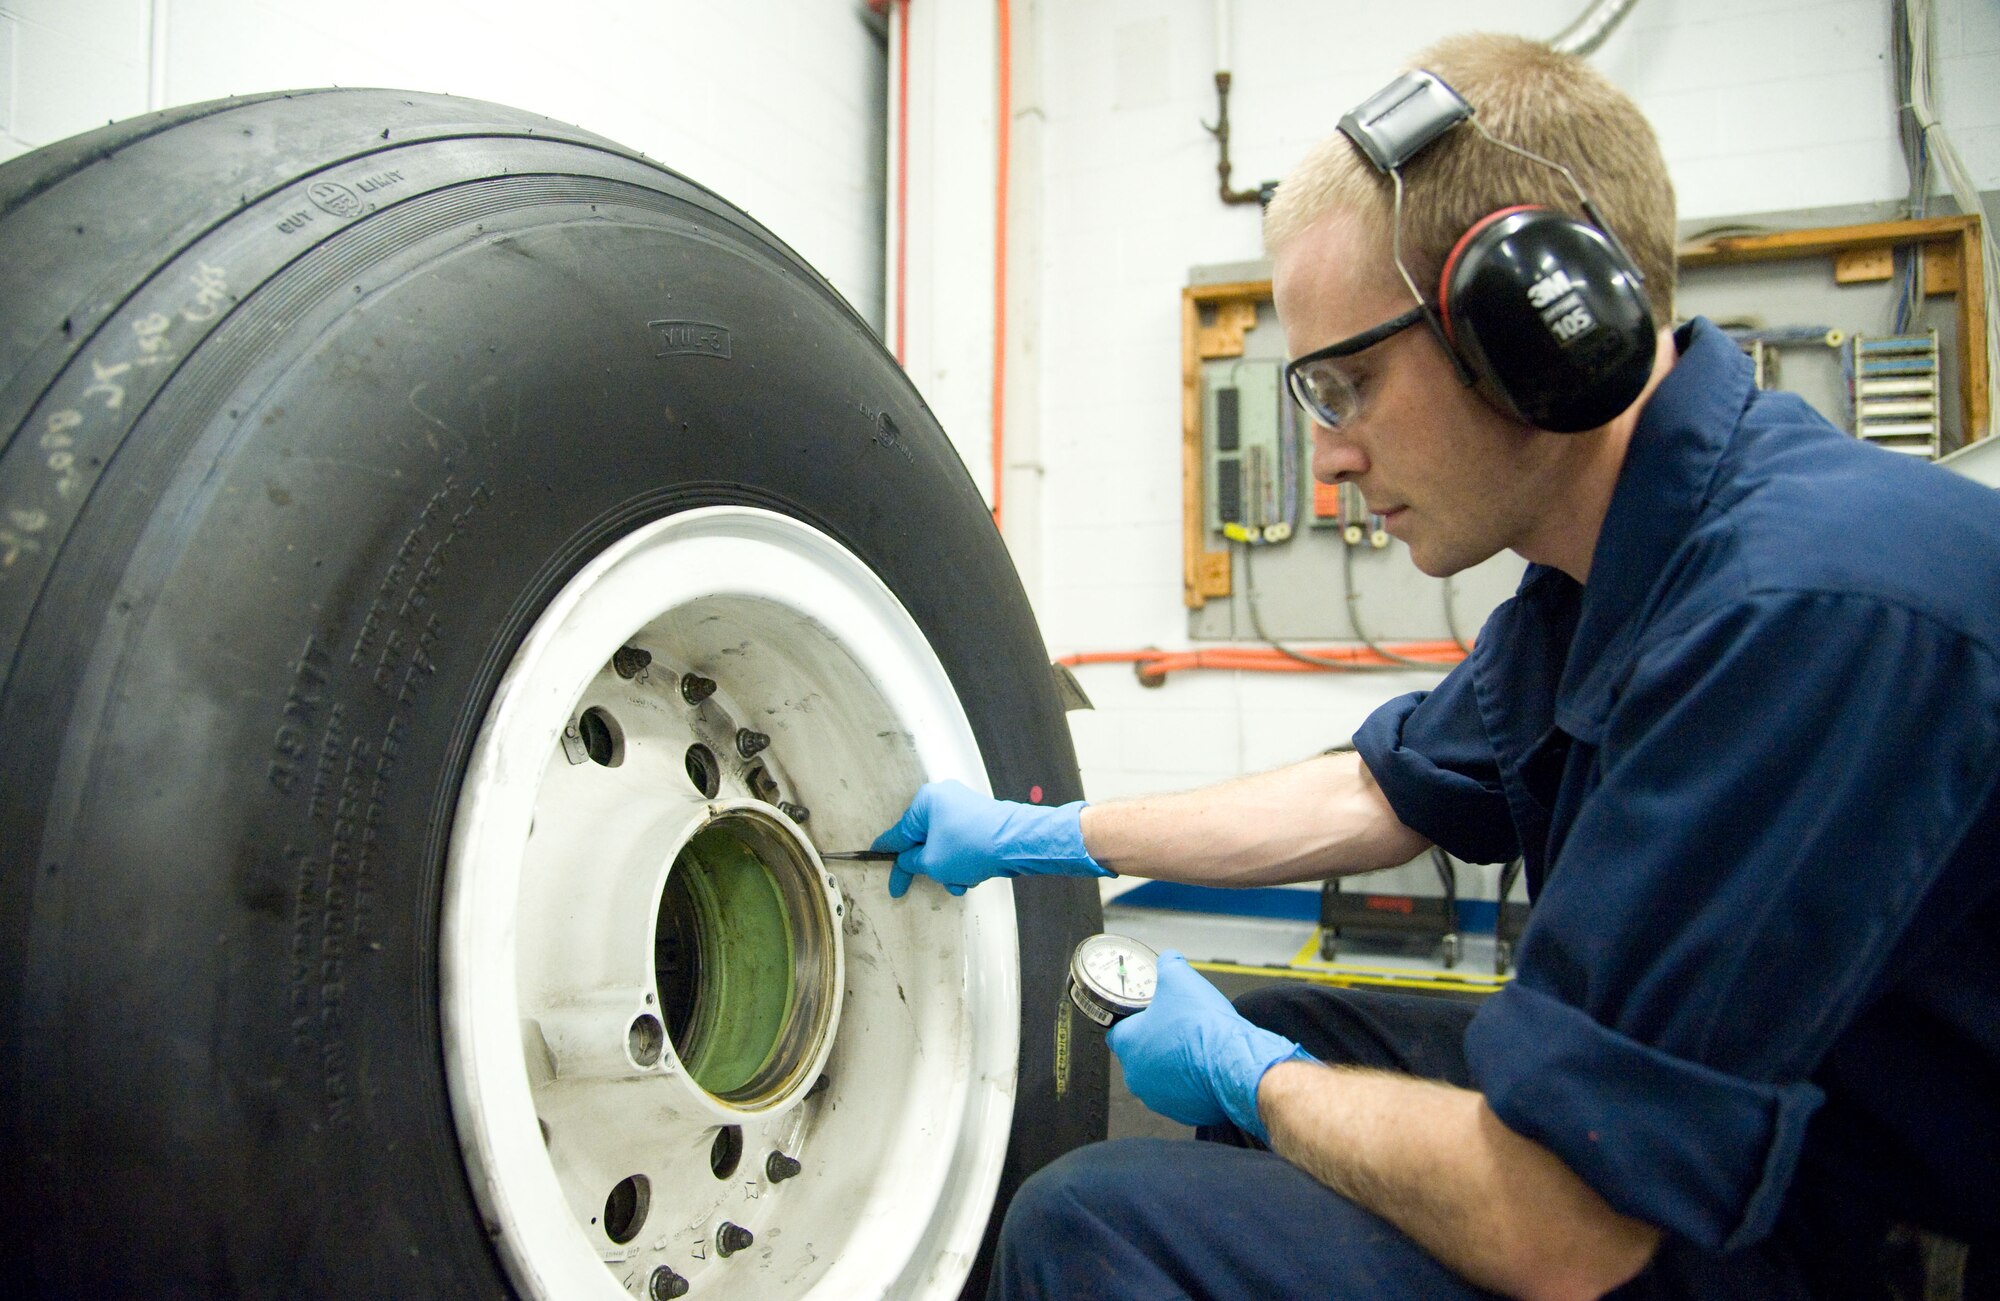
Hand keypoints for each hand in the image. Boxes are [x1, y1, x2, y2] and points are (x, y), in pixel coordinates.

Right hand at [871, 779, 1109, 897]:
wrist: (1017, 842)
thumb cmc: (970, 848)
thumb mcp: (931, 862)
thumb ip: (912, 862)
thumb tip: (908, 861)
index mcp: (925, 801)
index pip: (898, 835)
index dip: (890, 859)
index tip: (882, 871)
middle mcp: (944, 798)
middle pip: (924, 840)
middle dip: (931, 867)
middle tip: (937, 882)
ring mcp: (965, 807)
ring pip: (945, 845)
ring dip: (949, 868)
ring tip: (961, 882)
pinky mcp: (981, 818)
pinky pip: (961, 842)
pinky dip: (963, 861)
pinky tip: (973, 876)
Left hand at [1107, 951, 1308, 1142]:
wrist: (1236, 1062)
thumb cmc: (1202, 1026)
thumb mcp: (1179, 978)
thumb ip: (1168, 964)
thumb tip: (1168, 959)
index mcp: (1128, 1046)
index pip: (1117, 1031)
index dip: (1133, 1019)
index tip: (1148, 1012)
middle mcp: (1137, 1077)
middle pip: (1140, 1054)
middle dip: (1157, 1041)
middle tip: (1177, 1025)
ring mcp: (1159, 1099)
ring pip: (1162, 1076)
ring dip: (1175, 1063)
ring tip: (1196, 1045)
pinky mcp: (1185, 1113)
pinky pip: (1184, 1094)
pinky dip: (1193, 1081)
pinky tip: (1208, 1065)